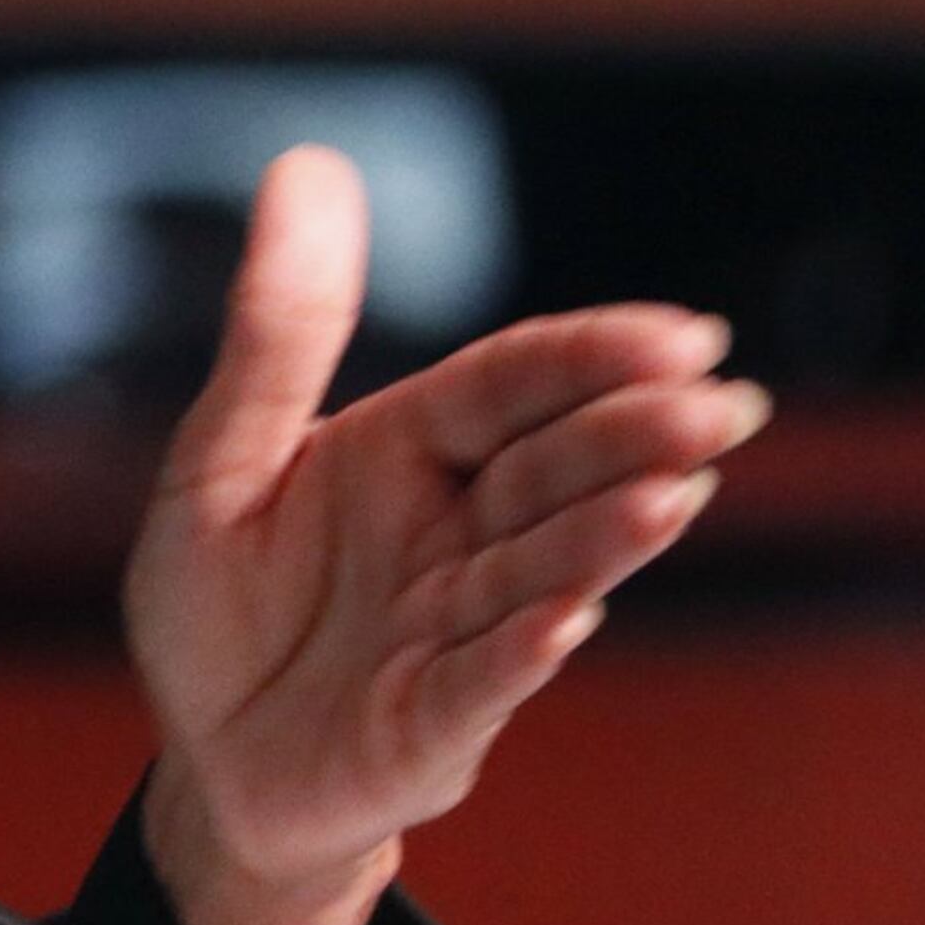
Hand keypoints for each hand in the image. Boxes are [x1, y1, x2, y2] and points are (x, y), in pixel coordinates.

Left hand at [121, 146, 767, 924]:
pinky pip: (482, 681)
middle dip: (634, 438)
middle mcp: (457, 536)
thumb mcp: (221, 456)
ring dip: (603, 535)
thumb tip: (310, 164)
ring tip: (670, 494)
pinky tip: (570, 615)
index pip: (514, 389)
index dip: (591, 359)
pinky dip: (523, 649)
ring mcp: (457, 631)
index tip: (679, 332)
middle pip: (553, 470)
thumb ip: (275, 332)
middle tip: (719, 402)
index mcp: (412, 454)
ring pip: (541, 570)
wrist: (205, 760)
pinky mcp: (433, 724)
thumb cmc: (223, 604)